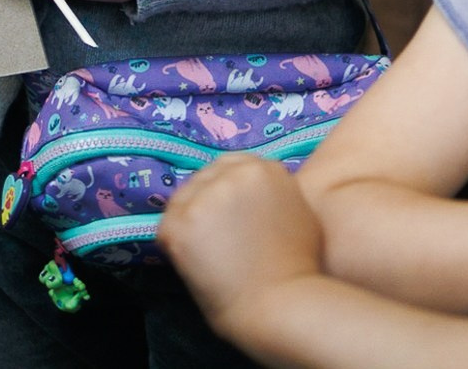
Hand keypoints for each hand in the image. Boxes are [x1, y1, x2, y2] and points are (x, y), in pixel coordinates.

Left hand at [159, 154, 325, 336]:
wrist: (279, 302)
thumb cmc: (298, 266)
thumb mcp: (300, 211)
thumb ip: (277, 193)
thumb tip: (258, 195)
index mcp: (263, 169)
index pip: (231, 164)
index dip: (226, 187)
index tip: (228, 211)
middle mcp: (232, 175)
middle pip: (204, 178)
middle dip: (206, 200)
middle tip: (213, 233)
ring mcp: (203, 198)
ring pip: (183, 201)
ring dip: (189, 221)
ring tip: (205, 251)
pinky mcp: (180, 224)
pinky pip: (167, 229)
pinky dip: (174, 245)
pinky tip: (191, 263)